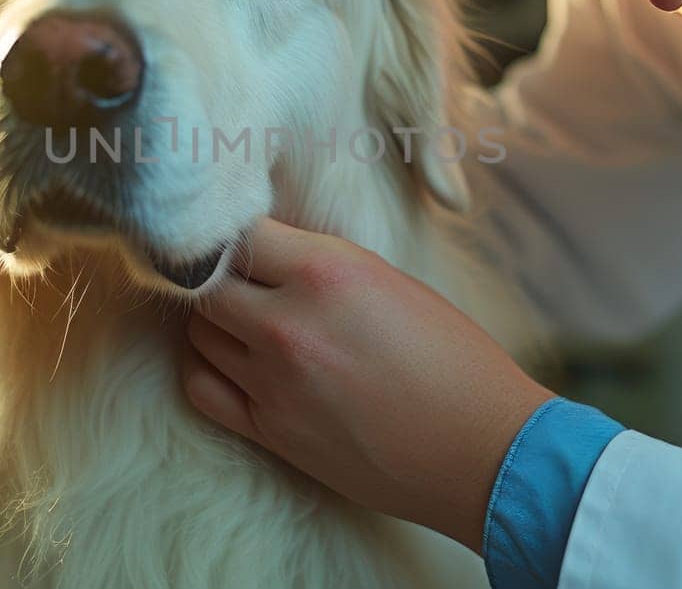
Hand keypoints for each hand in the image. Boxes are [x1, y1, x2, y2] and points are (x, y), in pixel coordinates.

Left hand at [181, 217, 553, 552]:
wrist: (482, 450)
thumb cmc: (453, 360)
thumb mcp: (390, 282)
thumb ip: (321, 265)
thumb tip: (268, 254)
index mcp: (327, 271)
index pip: (239, 232)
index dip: (238, 234)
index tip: (246, 240)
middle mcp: (288, 322)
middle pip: (207, 283)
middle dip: (219, 277)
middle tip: (242, 282)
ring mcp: (273, 380)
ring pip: (199, 333)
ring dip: (214, 321)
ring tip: (242, 321)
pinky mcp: (270, 430)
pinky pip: (202, 387)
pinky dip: (205, 368)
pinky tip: (230, 362)